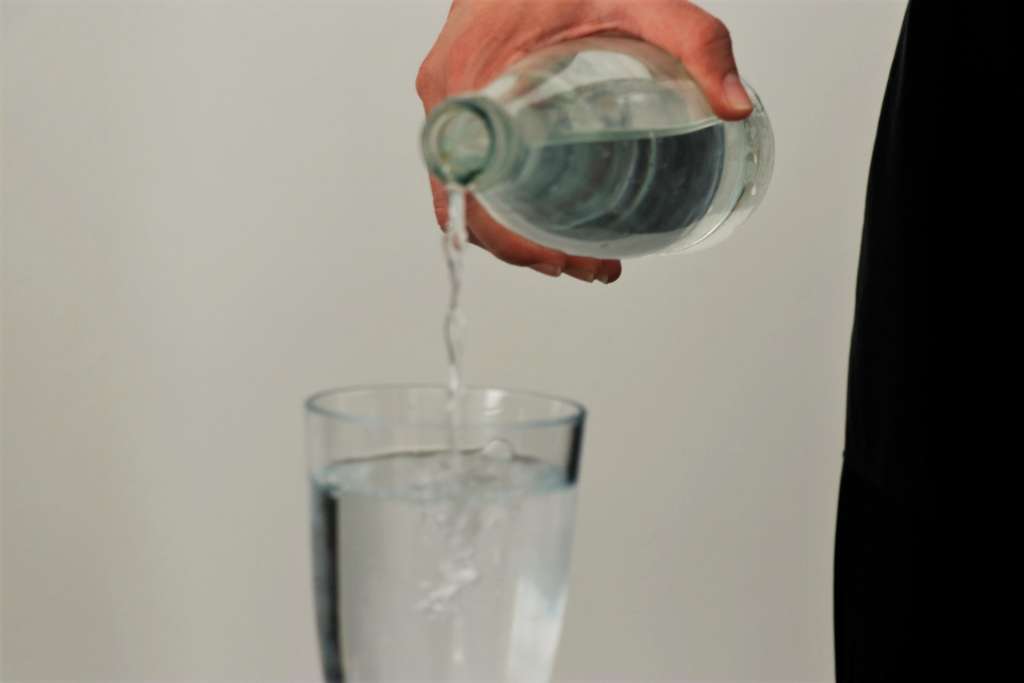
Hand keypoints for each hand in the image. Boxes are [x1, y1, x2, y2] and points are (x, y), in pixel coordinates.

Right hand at [416, 0, 751, 282]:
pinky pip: (470, 171)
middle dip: (524, 248)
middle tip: (585, 266)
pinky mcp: (463, 105)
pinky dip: (503, 205)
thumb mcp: (639, 1)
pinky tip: (548, 222)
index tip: (558, 258)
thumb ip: (694, 43)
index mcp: (471, 76)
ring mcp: (451, 104)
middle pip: (468, 201)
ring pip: (468, 194)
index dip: (507, 236)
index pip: (470, 183)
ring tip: (576, 259)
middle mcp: (450, 97)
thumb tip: (733, 107)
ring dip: (513, 236)